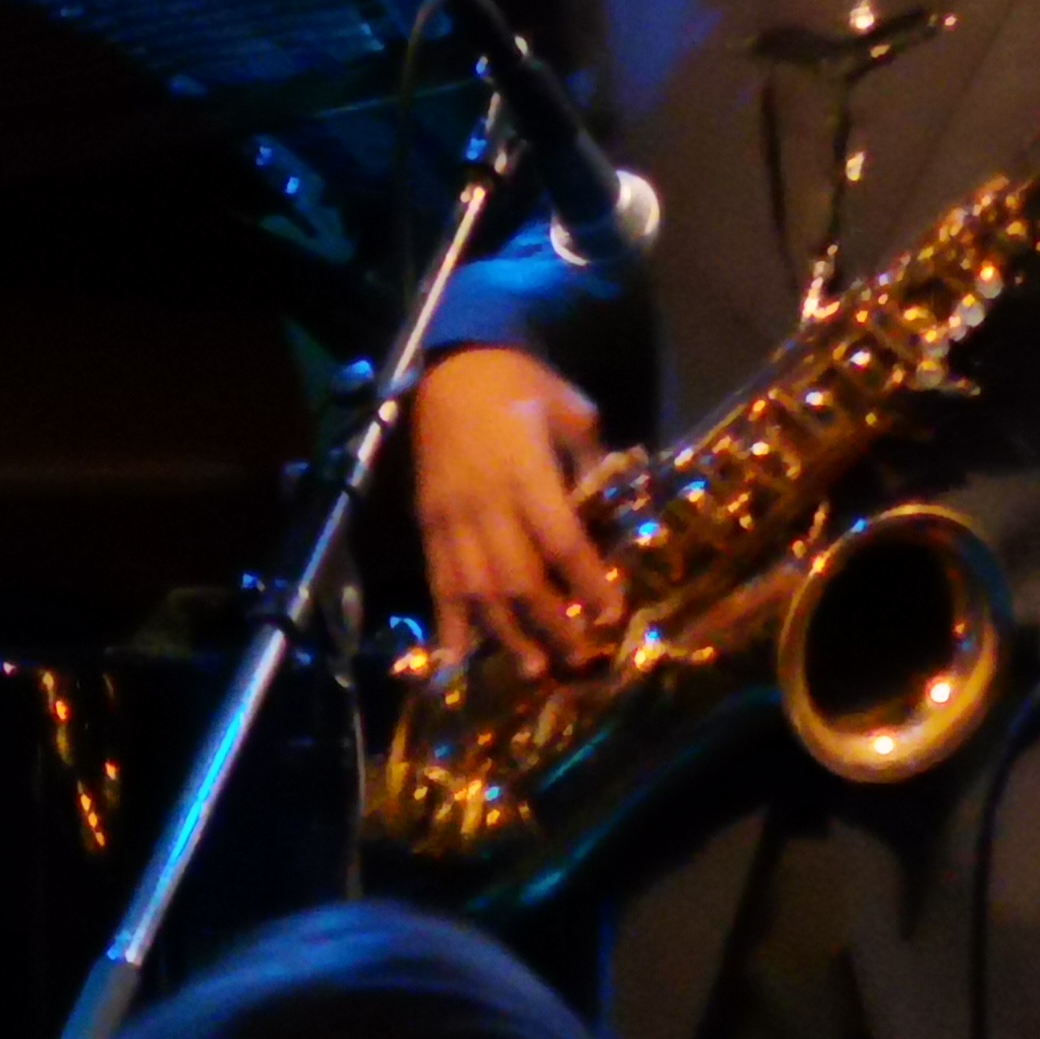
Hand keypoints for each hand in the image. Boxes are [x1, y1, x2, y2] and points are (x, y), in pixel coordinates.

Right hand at [410, 347, 624, 673]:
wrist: (449, 369)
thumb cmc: (518, 385)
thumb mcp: (569, 408)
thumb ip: (592, 458)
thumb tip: (611, 501)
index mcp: (525, 474)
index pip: (561, 543)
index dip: (588, 582)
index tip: (612, 612)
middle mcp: (485, 505)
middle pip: (518, 579)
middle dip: (551, 623)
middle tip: (581, 654)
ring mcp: (451, 518)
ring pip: (476, 589)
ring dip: (505, 635)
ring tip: (535, 669)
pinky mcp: (426, 524)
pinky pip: (437, 580)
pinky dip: (446, 622)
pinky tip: (455, 660)